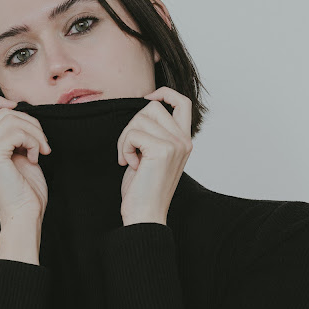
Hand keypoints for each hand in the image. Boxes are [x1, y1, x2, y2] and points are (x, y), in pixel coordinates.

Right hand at [0, 94, 51, 226]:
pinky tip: (35, 158)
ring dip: (35, 133)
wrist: (24, 216)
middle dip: (31, 123)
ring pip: (12, 119)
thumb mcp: (19, 157)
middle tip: (44, 144)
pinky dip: (33, 141)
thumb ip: (15, 136)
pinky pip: (17, 132)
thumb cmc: (25, 192)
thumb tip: (23, 113)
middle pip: (4, 113)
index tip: (17, 106)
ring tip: (41, 151)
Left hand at [117, 86, 192, 225]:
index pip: (182, 102)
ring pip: (140, 119)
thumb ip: (155, 133)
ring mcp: (175, 144)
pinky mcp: (162, 150)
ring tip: (130, 159)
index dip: (164, 93)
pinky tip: (130, 164)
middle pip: (152, 107)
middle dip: (132, 125)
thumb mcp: (152, 155)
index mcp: (184, 141)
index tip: (147, 98)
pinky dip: (124, 148)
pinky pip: (133, 133)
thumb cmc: (144, 188)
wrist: (145, 215)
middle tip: (130, 150)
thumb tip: (144, 108)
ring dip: (126, 138)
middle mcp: (184, 141)